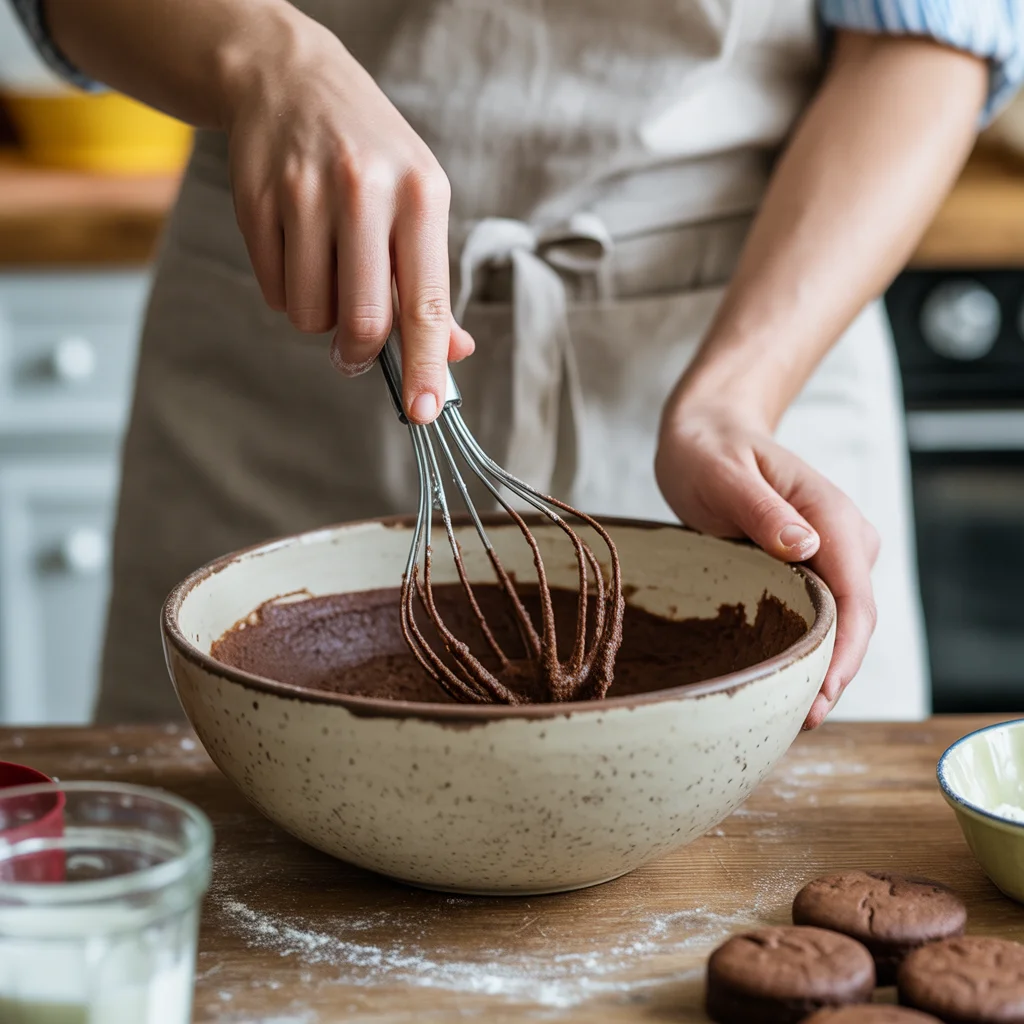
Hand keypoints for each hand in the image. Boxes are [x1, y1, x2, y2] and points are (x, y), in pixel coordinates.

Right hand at [220, 10, 472, 421]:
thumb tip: (453, 354)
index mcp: (420, 196)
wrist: (292, 79)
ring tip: (328, 272)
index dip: (424, 366)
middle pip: (363, 321)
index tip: (423, 411)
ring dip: (319, 317)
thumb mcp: (419, 203)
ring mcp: (305, 192)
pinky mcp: (257, 199)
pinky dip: (287, 292)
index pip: (426, 303)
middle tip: (354, 352)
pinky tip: (296, 251)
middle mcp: (366, 190)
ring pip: (311, 313)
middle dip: (358, 354)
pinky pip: (273, 290)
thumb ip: (432, 284)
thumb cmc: (372, 156)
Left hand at [655, 405, 879, 728]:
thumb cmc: (710, 447)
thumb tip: (805, 547)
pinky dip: (804, 647)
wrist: (709, 430)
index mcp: (831, 515)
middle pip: (855, 619)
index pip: (856, 596)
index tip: (821, 695)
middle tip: (800, 723)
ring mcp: (830, 552)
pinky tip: (779, 677)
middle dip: (834, 673)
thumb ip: (762, 509)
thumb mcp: (723, 472)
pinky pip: (816, 613)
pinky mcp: (810, 565)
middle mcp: (843, 537)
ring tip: (787, 713)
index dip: (844, 652)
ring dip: (820, 666)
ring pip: (839, 622)